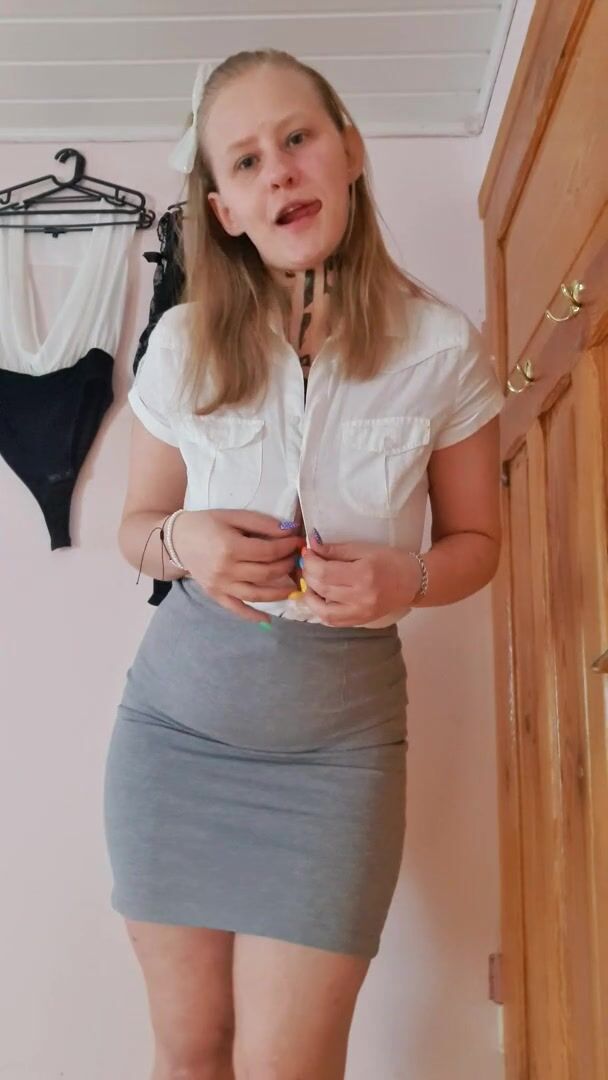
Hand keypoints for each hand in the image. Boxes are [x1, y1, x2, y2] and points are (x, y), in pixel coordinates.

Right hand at [172, 510, 303, 623]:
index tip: (298, 542)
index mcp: (230, 547)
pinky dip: (253, 616)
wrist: (176, 540)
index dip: (288, 547)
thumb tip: (289, 530)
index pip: (269, 552)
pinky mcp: (215, 595)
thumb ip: (261, 523)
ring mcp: (220, 586)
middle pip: (267, 573)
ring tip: (294, 585)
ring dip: (279, 592)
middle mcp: (226, 570)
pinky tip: (268, 619)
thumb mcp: (232, 515)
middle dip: (287, 566)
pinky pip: (237, 609)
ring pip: (257, 594)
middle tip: (297, 559)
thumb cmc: (206, 524)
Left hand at [300, 536, 421, 626]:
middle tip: (306, 564)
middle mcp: (360, 597)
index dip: (310, 562)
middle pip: (322, 589)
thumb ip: (337, 550)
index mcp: (363, 575)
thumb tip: (312, 546)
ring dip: (309, 595)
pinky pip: (332, 621)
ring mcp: (360, 613)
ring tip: (310, 582)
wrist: (413, 582)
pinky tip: (318, 598)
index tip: (306, 552)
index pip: (325, 572)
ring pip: (322, 609)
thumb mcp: (365, 548)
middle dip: (308, 574)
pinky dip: (320, 610)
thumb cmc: (391, 561)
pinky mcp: (360, 621)